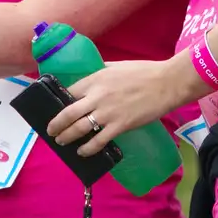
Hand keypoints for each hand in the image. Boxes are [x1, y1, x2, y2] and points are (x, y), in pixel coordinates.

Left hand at [46, 57, 200, 156]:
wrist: (166, 83)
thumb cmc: (144, 71)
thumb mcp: (116, 65)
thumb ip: (101, 71)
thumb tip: (91, 75)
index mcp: (95, 79)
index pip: (69, 92)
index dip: (59, 103)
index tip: (54, 110)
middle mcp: (97, 96)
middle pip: (68, 113)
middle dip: (56, 125)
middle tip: (51, 131)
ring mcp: (107, 113)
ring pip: (79, 129)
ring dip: (67, 137)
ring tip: (61, 141)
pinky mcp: (120, 126)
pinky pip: (98, 141)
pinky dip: (87, 149)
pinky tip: (83, 152)